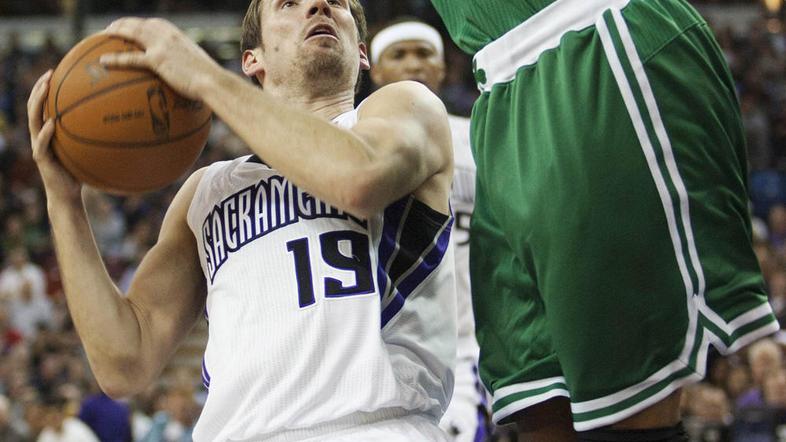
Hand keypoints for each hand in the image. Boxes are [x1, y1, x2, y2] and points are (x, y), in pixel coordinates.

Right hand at [27, 70, 81, 203]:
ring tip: (45, 89)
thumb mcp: (85, 149)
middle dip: (39, 88)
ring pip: (33, 120)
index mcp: (47, 131)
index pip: (42, 105)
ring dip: (38, 103)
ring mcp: (38, 146)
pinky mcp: (41, 158)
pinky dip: (46, 133)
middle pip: (33, 107)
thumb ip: (92, 135)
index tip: (55, 71)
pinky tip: (52, 123)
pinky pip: (42, 143)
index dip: (45, 88)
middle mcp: (39, 135)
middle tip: (49, 73)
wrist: (67, 195)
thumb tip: (117, 120)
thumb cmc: (79, 170)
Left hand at [101, 18, 220, 99]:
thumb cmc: (210, 79)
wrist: (213, 82)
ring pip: (131, 33)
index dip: (138, 24)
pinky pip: (131, 57)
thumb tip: (184, 75)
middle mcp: (167, 35)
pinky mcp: (157, 60)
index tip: (130, 26)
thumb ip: (186, 63)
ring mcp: (161, 45)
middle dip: (122, 24)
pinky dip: (116, 58)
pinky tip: (103, 61)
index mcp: (176, 34)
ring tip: (102, 36)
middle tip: (110, 29)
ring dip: (115, 32)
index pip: (153, 23)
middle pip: (139, 24)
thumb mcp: (197, 65)